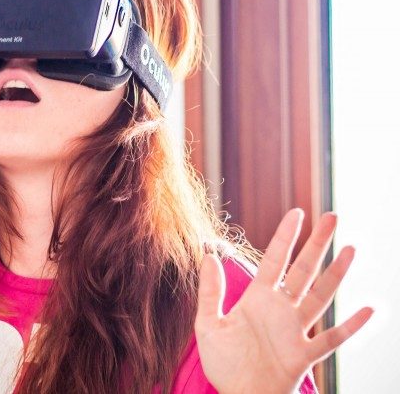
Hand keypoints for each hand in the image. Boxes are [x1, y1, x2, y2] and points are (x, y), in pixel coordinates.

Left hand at [195, 209, 373, 393]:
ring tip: (350, 250)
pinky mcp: (304, 355)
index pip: (274, 260)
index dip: (285, 237)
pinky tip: (368, 309)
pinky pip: (332, 339)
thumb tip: (207, 256)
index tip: (296, 213)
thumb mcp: (208, 324)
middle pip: (303, 270)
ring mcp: (295, 331)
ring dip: (337, 274)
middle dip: (317, 244)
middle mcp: (281, 310)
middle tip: (332, 216)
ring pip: (321, 297)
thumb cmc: (224, 364)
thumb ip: (210, 291)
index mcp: (257, 299)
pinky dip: (351, 326)